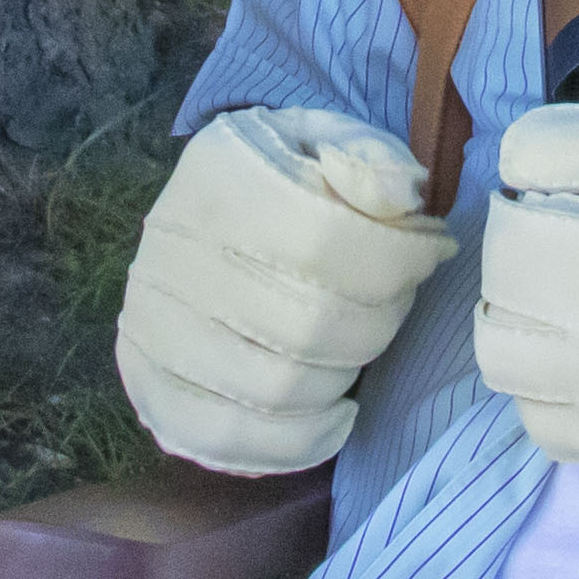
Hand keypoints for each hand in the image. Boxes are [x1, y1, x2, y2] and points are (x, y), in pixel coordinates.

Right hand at [115, 106, 456, 475]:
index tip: (430, 251)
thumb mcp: (328, 136)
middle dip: (379, 321)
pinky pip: (226, 439)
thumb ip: (370, 159)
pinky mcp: (147, 382)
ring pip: (276, 390)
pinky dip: (296, 443)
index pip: (324, 240)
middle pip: (306, 326)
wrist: (204, 206)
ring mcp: (152, 325)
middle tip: (396, 301)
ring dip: (345, 378)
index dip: (399, 259)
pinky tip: (335, 416)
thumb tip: (397, 202)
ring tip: (361, 346)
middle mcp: (173, 254)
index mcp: (221, 179)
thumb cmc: (285, 173)